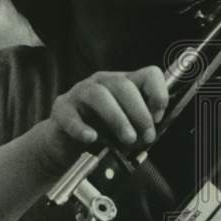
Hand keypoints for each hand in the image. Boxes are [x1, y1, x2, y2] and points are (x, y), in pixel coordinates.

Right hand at [37, 66, 169, 173]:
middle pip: (123, 85)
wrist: (67, 146)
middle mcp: (103, 82)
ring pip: (99, 95)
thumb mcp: (128, 129)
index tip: (158, 117)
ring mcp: (80, 93)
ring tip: (127, 139)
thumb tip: (150, 132)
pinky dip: (81, 127)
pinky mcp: (61, 108)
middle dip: (139, 112)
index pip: (148, 74)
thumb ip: (141, 127)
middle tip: (146, 136)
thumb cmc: (102, 134)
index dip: (158, 93)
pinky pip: (70, 114)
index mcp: (125, 84)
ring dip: (117, 118)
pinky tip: (91, 138)